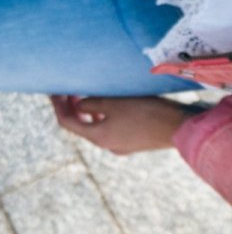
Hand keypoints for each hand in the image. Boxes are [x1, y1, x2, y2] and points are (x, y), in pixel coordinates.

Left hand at [51, 95, 190, 155]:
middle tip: (67, 89)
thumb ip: (90, 104)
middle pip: (80, 126)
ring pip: (95, 127)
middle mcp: (107, 145)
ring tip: (84, 92)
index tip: (53, 90)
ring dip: (87, 111)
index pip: (67, 122)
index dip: (57, 105)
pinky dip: (102, 115)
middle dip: (71, 107)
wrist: (180, 127)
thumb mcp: (112, 103)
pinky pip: (110, 128)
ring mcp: (121, 145)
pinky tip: (106, 103)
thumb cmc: (145, 112)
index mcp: (98, 137)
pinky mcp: (133, 141)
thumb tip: (79, 106)